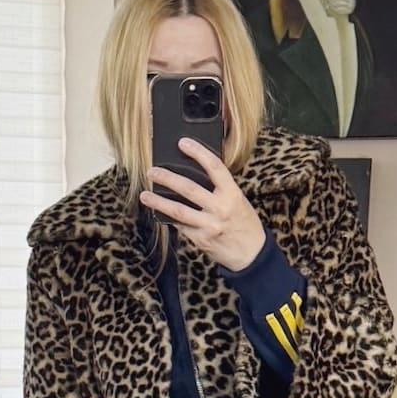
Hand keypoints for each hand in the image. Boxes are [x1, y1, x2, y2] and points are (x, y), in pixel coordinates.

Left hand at [140, 139, 265, 272]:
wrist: (251, 254)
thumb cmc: (244, 223)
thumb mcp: (237, 200)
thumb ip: (219, 188)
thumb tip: (194, 173)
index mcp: (232, 194)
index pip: (214, 167)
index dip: (198, 153)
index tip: (183, 143)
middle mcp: (220, 209)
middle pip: (189, 189)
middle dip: (167, 178)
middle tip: (152, 171)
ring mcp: (209, 226)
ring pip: (178, 211)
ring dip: (158, 202)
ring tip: (145, 195)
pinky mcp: (200, 240)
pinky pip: (180, 226)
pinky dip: (169, 218)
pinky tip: (159, 212)